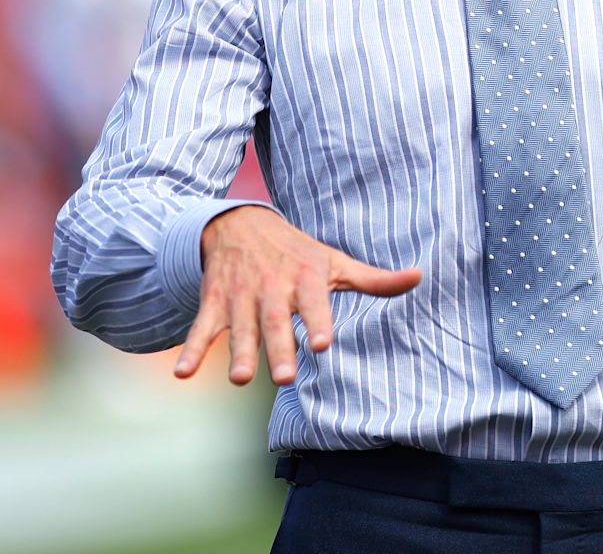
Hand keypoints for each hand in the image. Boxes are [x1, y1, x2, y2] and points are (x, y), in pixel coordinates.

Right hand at [174, 204, 421, 385]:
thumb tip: (419, 277)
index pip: (314, 302)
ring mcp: (241, 296)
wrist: (240, 223)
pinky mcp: (214, 303)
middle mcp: (272, 287)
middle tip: (285, 378)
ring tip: (240, 379)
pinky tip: (183, 374)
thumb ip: (374, 279)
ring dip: (239, 353)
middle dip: (279, 349)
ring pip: (240, 328)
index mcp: (306, 278)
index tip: (321, 344)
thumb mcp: (336, 262)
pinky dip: (192, 349)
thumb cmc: (299, 253)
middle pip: (275, 322)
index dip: (318, 322)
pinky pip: (202, 328)